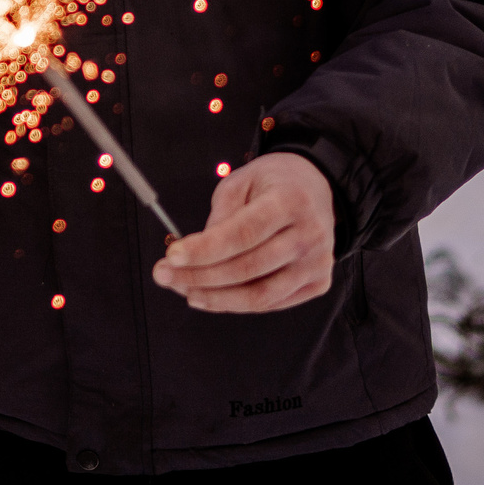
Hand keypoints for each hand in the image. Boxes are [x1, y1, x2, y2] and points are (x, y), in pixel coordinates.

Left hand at [150, 151, 333, 312]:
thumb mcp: (241, 181)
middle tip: (165, 276)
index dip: (204, 249)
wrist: (316, 188)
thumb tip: (196, 254)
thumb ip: (220, 215)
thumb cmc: (274, 184)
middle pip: (247, 268)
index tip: (172, 256)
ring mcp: (317, 263)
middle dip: (199, 277)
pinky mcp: (318, 283)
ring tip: (185, 290)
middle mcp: (310, 235)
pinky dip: (237, 304)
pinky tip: (212, 296)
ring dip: (215, 298)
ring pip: (259, 295)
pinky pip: (271, 303)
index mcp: (290, 201)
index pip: (242, 233)